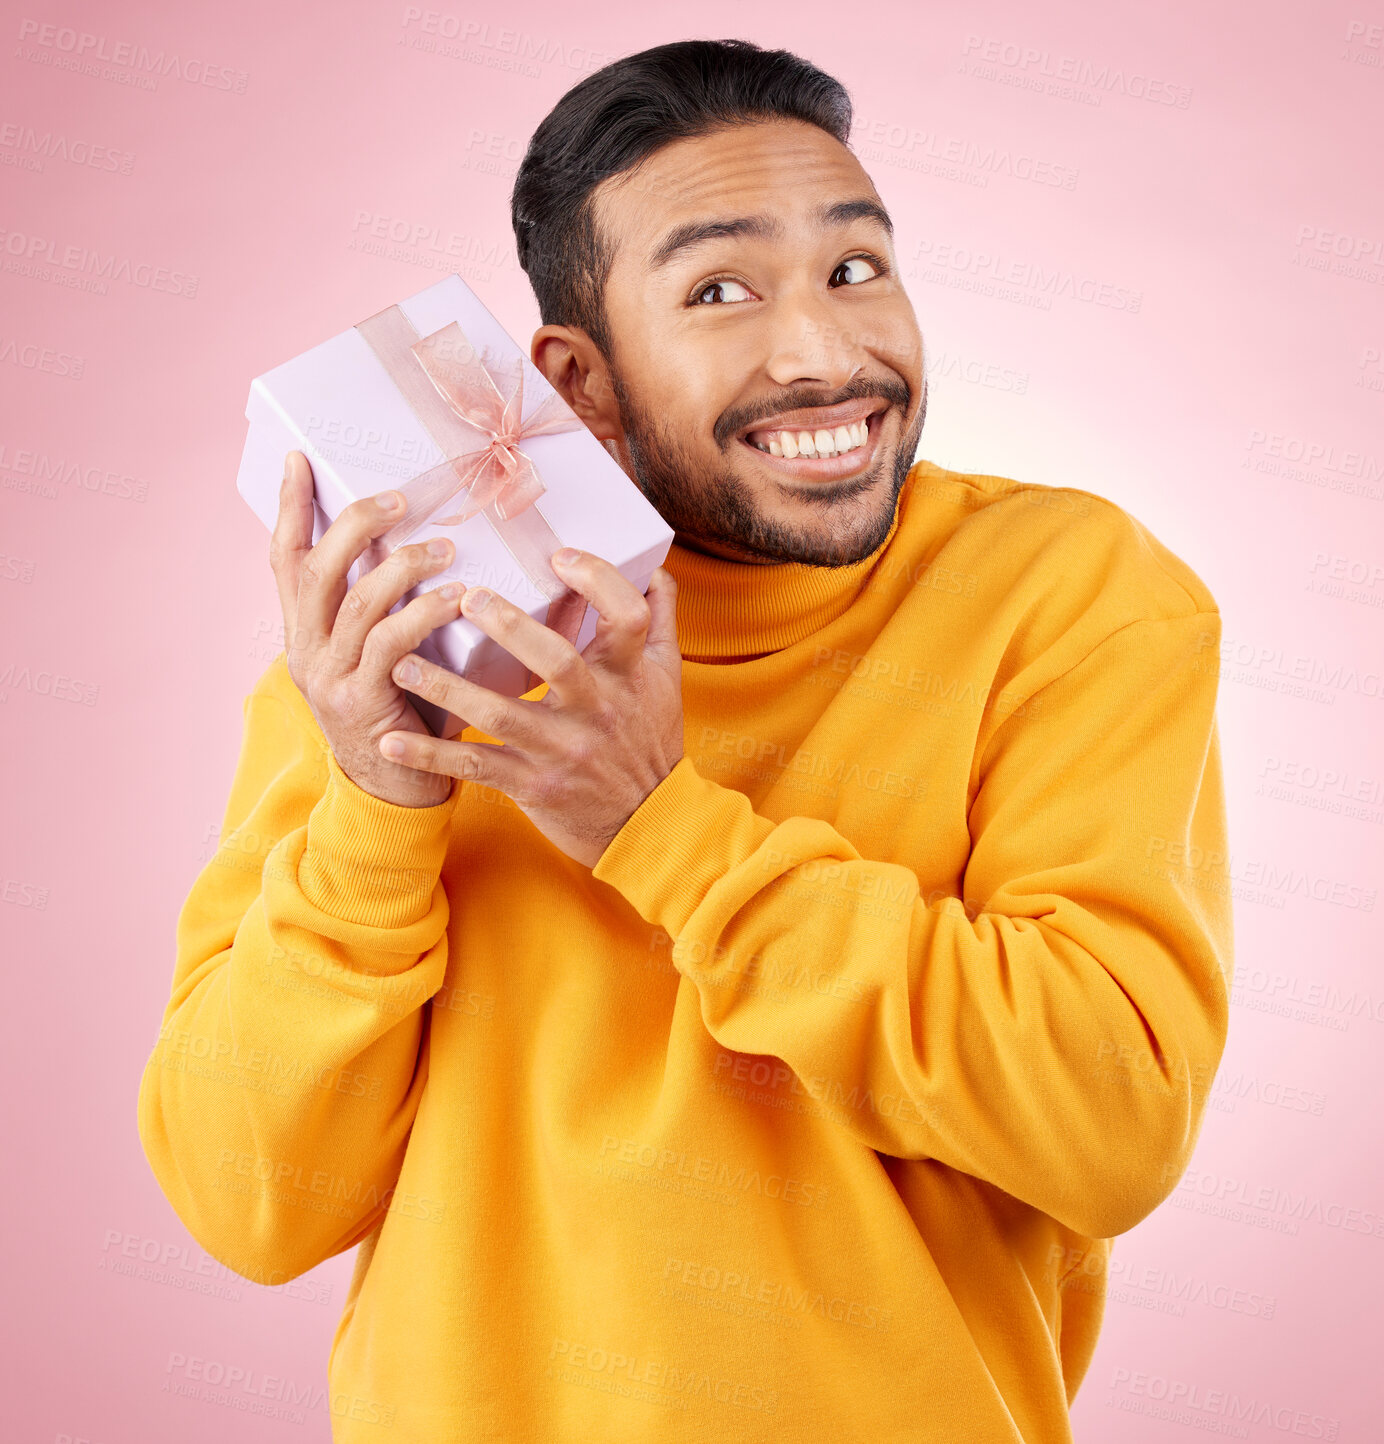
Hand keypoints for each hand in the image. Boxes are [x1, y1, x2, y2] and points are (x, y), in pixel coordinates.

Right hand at [270, 450, 464, 808]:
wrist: (395, 792)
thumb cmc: (402, 710)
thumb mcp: (381, 655)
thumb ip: (387, 611)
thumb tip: (429, 547)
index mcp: (303, 633)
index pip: (285, 559)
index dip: (291, 507)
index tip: (300, 459)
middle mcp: (306, 651)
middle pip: (317, 570)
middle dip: (356, 526)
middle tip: (400, 500)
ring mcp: (330, 678)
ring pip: (357, 604)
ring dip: (403, 567)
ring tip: (444, 548)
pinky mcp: (362, 702)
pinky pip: (391, 645)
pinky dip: (424, 614)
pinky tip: (456, 597)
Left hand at [376, 550, 683, 866]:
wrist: (648, 824)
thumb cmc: (650, 742)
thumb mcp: (666, 680)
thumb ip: (658, 621)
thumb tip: (654, 567)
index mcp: (628, 675)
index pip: (626, 617)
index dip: (598, 581)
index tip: (559, 556)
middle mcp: (596, 710)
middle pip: (557, 661)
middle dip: (510, 628)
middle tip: (465, 598)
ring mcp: (562, 749)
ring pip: (501, 714)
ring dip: (447, 688)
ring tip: (402, 662)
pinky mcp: (534, 784)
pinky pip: (477, 767)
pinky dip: (432, 756)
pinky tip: (391, 742)